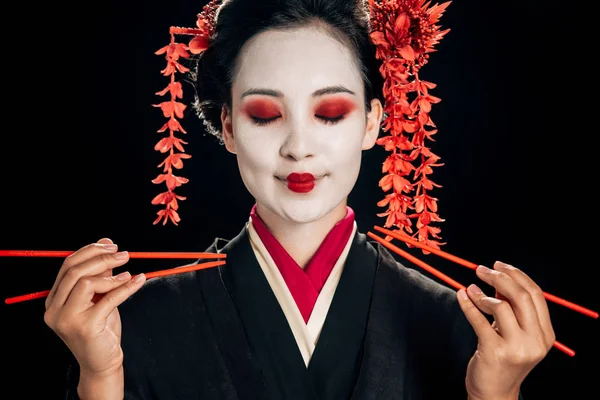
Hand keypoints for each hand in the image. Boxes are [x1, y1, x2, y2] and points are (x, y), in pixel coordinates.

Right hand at [43, 238, 145, 378]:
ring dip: (112, 274)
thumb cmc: (101, 327)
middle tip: (124, 254)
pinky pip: (108, 299)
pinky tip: (138, 281)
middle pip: (74, 271)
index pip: (68, 265)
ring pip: (86, 282)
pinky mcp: (85, 327)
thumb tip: (106, 241)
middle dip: (101, 258)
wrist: (102, 361)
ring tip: (129, 273)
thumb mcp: (99, 296)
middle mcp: (54, 309)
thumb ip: (100, 271)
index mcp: (54, 299)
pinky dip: (125, 287)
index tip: (111, 245)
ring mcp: (66, 319)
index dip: (90, 251)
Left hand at [456, 261, 554, 399]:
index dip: (516, 275)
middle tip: (481, 269)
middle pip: (521, 296)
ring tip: (469, 289)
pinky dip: (467, 304)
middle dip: (500, 277)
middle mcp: (535, 341)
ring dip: (481, 293)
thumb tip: (497, 276)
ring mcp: (517, 348)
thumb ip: (510, 306)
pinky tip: (461, 295)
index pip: (535, 294)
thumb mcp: (512, 332)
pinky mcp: (495, 352)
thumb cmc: (502, 357)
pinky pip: (478, 320)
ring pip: (501, 306)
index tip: (498, 265)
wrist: (494, 393)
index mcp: (544, 334)